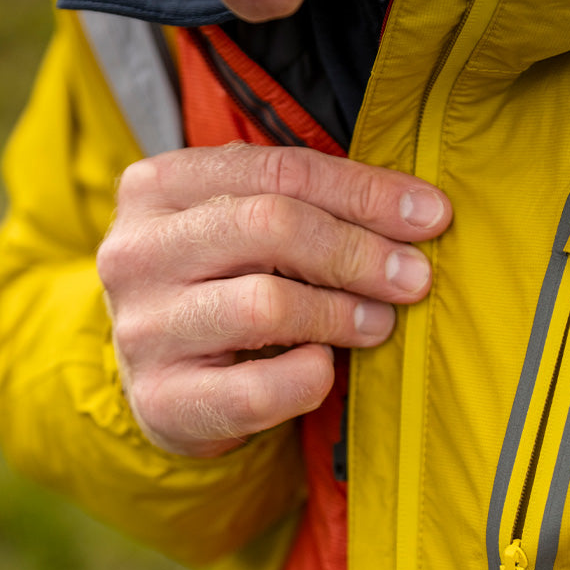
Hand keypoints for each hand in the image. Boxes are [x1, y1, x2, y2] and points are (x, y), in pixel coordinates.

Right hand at [97, 143, 450, 456]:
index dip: (367, 192)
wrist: (166, 383)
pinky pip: (256, 390)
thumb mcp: (248, 233)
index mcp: (158, 186)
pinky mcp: (162, 400)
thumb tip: (424, 211)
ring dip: (342, 314)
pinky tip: (325, 368)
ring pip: (265, 306)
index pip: (281, 169)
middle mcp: (136, 251)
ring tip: (380, 323)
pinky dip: (308, 378)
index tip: (433, 215)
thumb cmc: (225, 290)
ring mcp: (143, 328)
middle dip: (360, 252)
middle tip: (414, 278)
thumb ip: (314, 207)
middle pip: (271, 227)